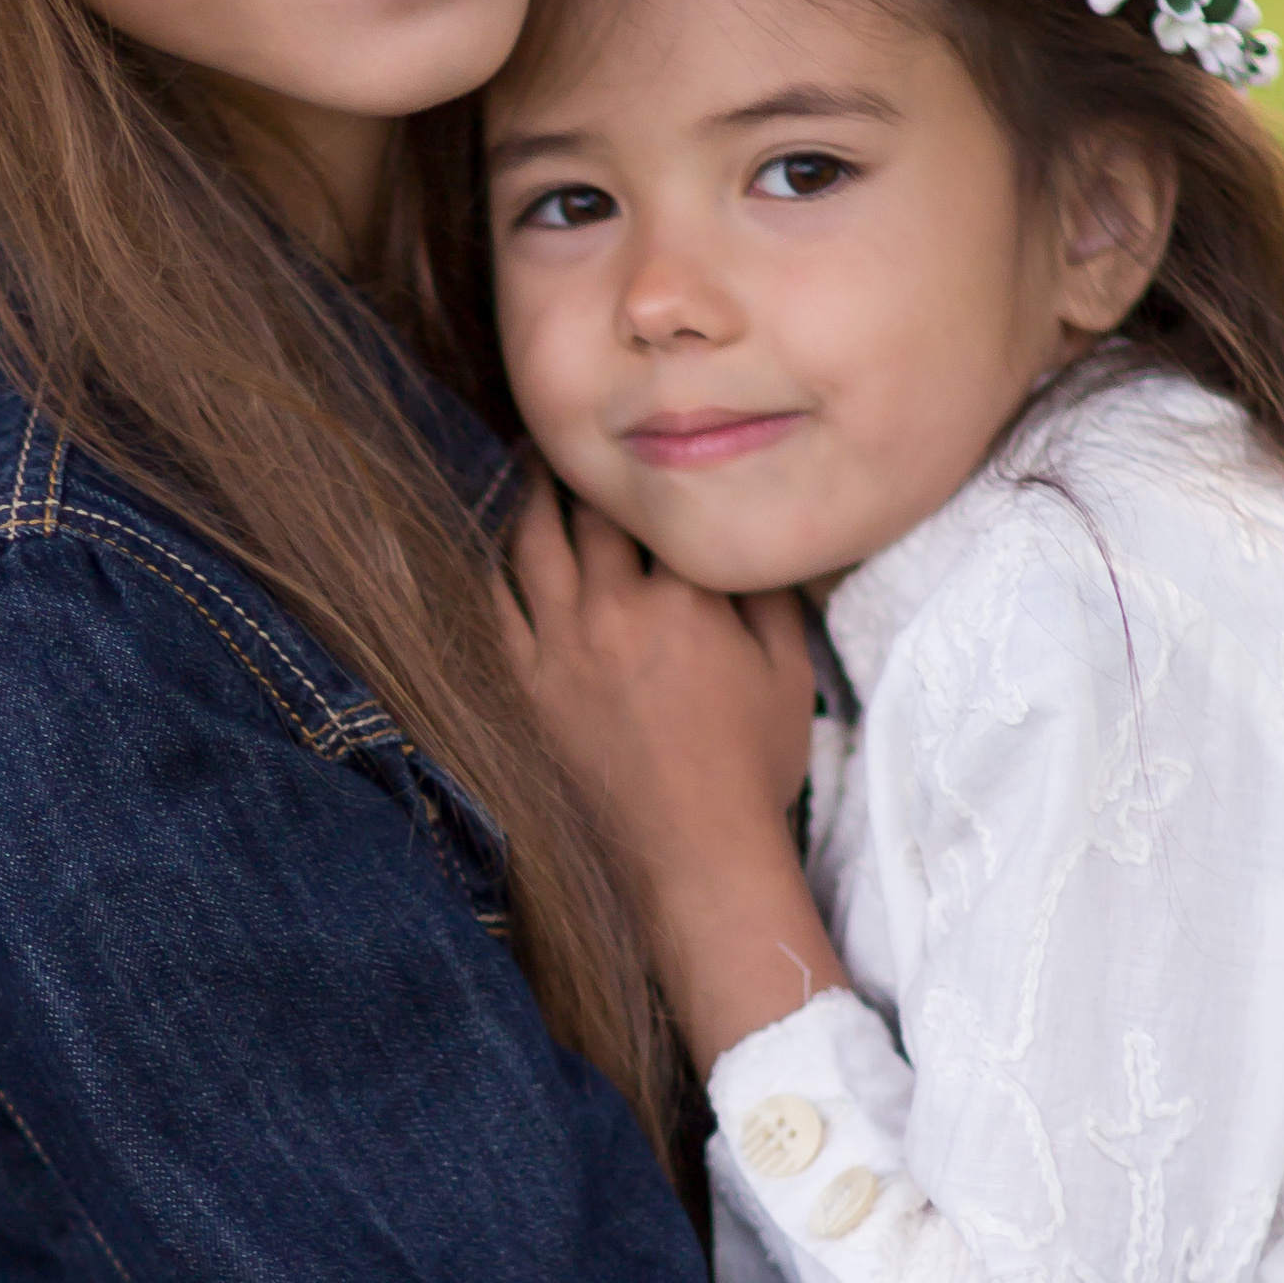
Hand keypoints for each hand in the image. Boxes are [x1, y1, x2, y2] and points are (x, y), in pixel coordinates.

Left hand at [500, 484, 850, 1067]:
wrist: (696, 852)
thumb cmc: (754, 765)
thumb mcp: (790, 672)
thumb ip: (771, 597)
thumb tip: (751, 542)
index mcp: (685, 598)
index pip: (659, 507)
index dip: (651, 469)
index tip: (644, 435)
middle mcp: (615, 610)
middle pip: (589, 513)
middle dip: (584, 467)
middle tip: (576, 429)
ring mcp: (562, 648)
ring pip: (533, 547)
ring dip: (530, 497)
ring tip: (530, 464)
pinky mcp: (529, 687)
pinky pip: (496, 609)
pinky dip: (493, 567)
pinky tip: (494, 545)